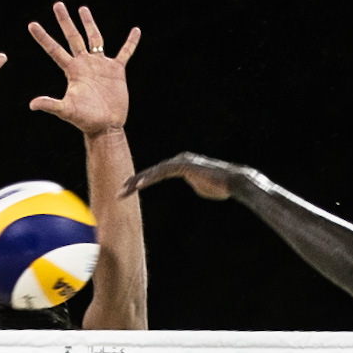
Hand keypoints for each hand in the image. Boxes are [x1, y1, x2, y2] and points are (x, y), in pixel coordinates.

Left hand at [28, 2, 139, 136]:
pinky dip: (131, 42)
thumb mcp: (67, 110)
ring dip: (89, 24)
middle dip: (65, 21)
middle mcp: (85, 64)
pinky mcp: (117, 71)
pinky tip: (136, 31)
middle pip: (73, 37)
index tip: (32, 24)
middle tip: (58, 5)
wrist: (106, 126)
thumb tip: (32, 105)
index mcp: (72, 71)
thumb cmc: (86, 120)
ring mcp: (101, 66)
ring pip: (94, 39)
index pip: (55, 50)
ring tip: (83, 9)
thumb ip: (51, 105)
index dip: (43, 37)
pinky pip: (125, 52)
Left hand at [123, 152, 253, 199]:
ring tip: (122, 191)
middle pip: (151, 172)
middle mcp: (178, 160)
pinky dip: (149, 179)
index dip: (141, 182)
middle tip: (118, 192)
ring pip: (153, 172)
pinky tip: (137, 186)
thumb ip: (194, 184)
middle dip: (133, 181)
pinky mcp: (183, 165)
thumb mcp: (202, 188)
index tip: (127, 192)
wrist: (234, 182)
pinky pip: (162, 173)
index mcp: (180, 165)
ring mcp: (180, 162)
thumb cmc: (221, 187)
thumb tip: (193, 185)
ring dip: (136, 182)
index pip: (156, 174)